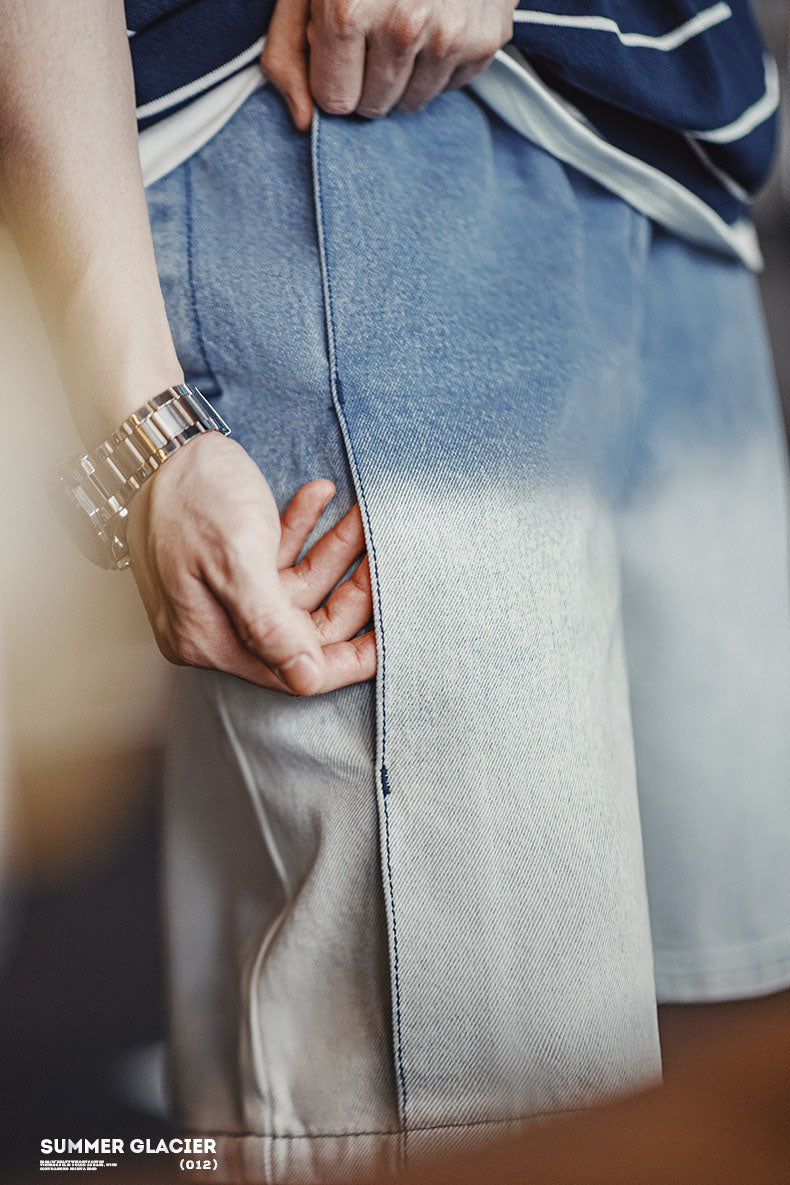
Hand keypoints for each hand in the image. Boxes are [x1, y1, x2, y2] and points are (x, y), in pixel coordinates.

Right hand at [124, 431, 375, 695]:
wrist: (155, 440)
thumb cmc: (191, 496)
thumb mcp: (237, 560)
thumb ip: (271, 625)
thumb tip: (304, 681)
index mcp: (211, 639)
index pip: (295, 669)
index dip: (349, 659)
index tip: (392, 641)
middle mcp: (218, 624)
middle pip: (306, 626)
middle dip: (351, 592)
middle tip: (386, 556)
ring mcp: (225, 592)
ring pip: (301, 585)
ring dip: (335, 550)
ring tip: (364, 515)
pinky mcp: (230, 559)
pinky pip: (282, 557)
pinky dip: (305, 529)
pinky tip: (323, 493)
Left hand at [262, 0, 516, 129]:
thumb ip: (288, 53)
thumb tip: (303, 122)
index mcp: (349, 10)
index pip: (335, 101)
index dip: (333, 75)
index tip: (340, 42)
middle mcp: (403, 27)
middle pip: (373, 106)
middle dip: (366, 77)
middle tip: (374, 28)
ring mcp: (450, 34)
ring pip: (411, 102)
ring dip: (403, 73)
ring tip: (405, 21)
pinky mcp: (486, 39)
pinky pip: (448, 86)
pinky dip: (438, 62)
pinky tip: (437, 18)